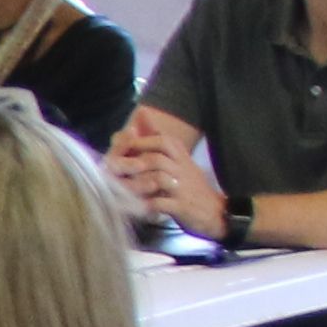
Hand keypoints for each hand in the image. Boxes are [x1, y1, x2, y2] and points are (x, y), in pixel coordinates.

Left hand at [108, 120, 218, 235]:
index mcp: (180, 155)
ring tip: (117, 187)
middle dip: (130, 163)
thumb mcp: (177, 159)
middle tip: (110, 168)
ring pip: (157, 179)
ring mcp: (182, 187)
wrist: (215, 211)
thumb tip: (141, 115)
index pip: (159, 140)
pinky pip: (160, 204)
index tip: (117, 150)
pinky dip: (144, 205)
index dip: (136, 143)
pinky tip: (130, 207)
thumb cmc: (188, 184)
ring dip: (134, 184)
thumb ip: (157, 139)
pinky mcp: (182, 206)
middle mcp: (182, 168)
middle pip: (155, 158)